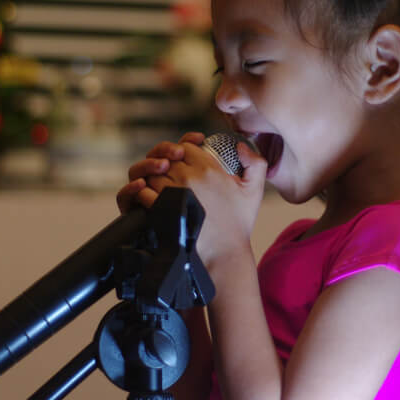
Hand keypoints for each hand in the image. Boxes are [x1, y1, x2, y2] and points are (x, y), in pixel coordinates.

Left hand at [119, 132, 267, 267]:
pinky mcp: (162, 210)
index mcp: (208, 168)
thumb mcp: (254, 189)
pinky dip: (144, 191)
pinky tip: (152, 197)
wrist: (225, 253)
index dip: (182, 150)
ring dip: (154, 176)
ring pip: (152, 173)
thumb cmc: (239, 222)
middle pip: (166, 157)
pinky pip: (144, 192)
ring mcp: (173, 193)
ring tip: (162, 184)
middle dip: (166, 162)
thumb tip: (239, 146)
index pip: (185, 146)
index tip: (185, 161)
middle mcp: (189, 177)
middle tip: (171, 172)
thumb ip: (255, 162)